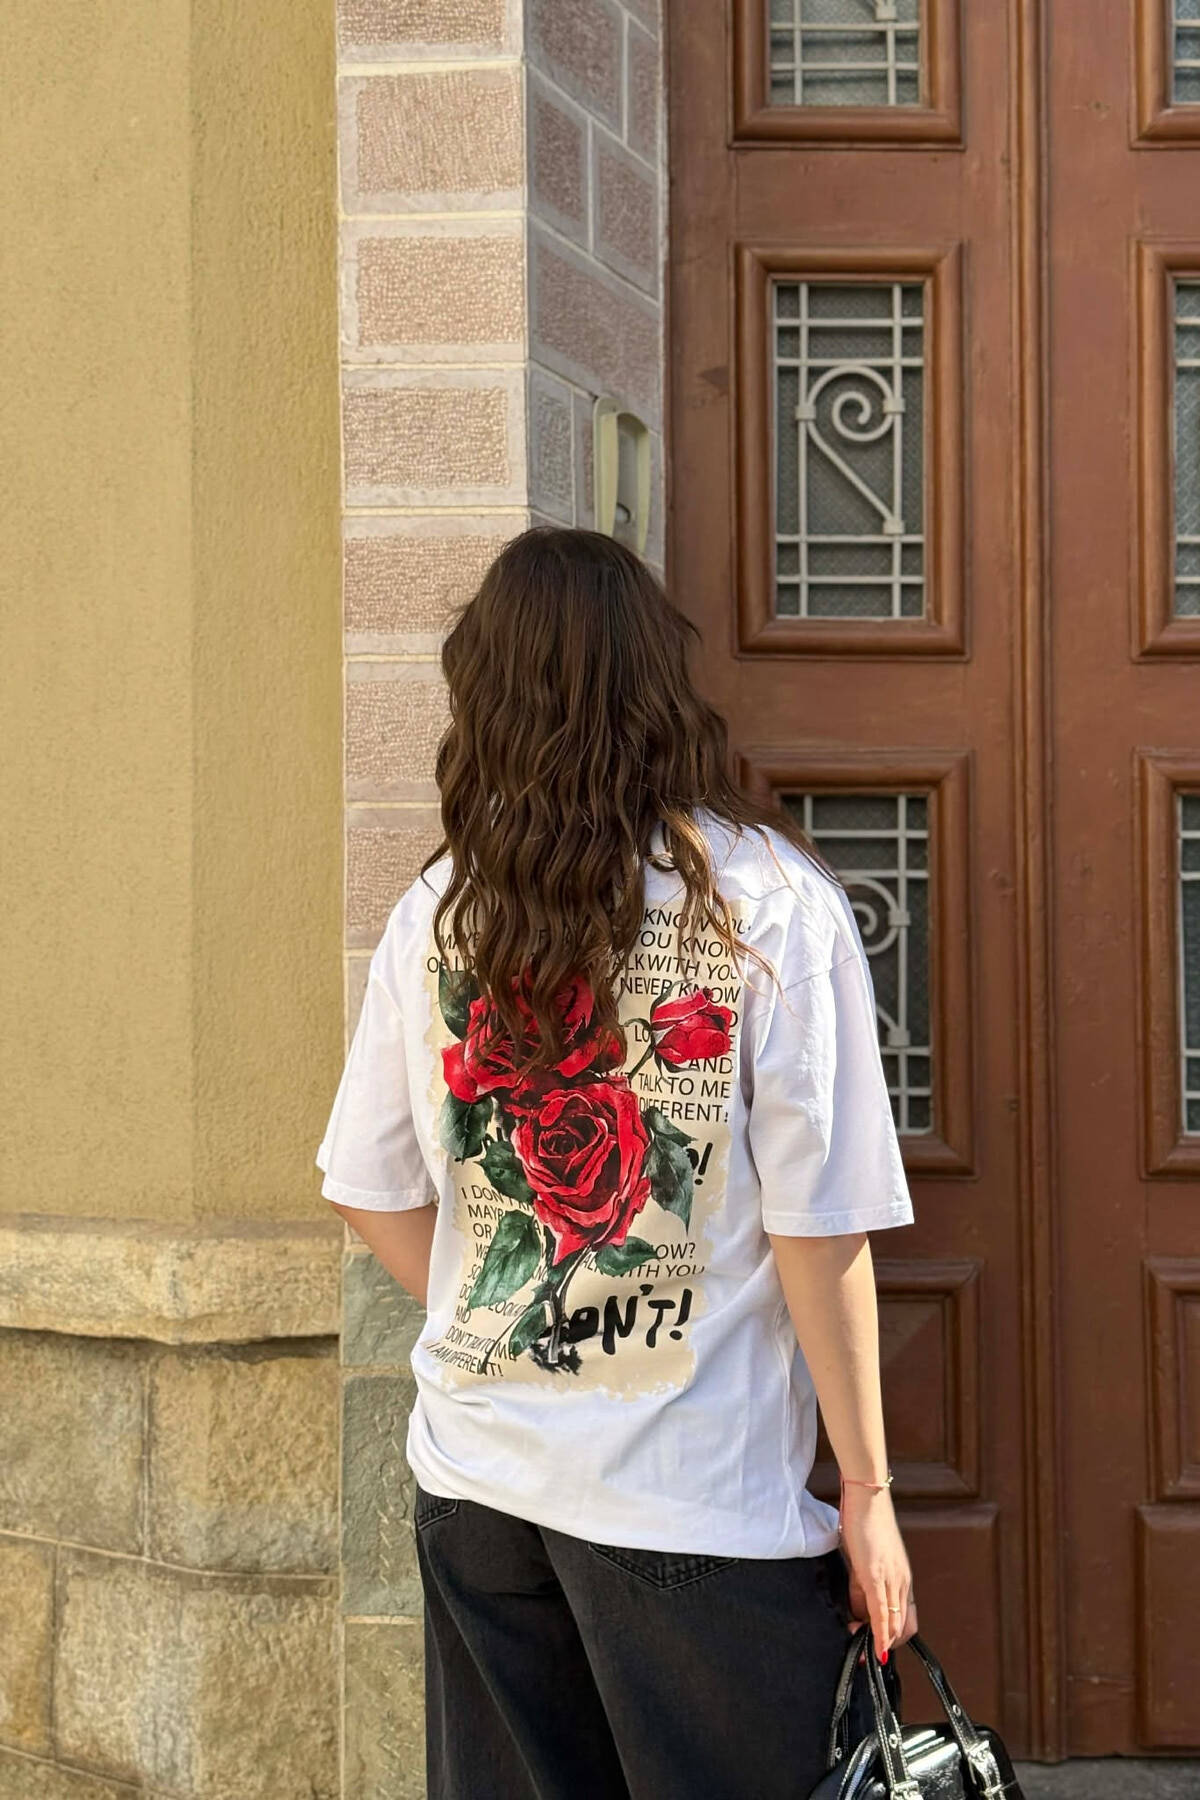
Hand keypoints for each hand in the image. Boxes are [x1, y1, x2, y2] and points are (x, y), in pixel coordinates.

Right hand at [838, 1485, 917, 1659]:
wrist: (867, 1498)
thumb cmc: (865, 1523)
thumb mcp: (865, 1561)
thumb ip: (862, 1587)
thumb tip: (859, 1609)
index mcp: (902, 1577)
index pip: (904, 1618)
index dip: (892, 1637)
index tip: (877, 1647)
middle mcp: (902, 1581)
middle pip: (903, 1626)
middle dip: (887, 1645)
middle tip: (869, 1652)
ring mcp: (892, 1579)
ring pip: (894, 1623)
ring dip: (880, 1641)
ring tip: (864, 1648)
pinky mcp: (876, 1575)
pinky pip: (880, 1612)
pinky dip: (879, 1633)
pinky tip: (876, 1647)